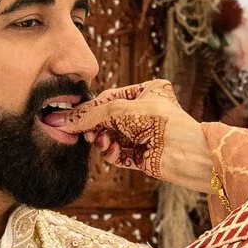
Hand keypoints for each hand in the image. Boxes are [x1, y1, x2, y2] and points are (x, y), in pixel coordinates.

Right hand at [64, 82, 215, 192]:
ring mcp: (144, 134)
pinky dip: (112, 153)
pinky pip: (119, 153)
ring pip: (111, 137)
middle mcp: (145, 112)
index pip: (108, 99)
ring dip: (103, 140)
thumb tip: (60, 120)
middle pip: (107, 119)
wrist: (188, 154)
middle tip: (87, 133)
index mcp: (146, 91)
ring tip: (102, 142)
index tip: (67, 118)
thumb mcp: (120, 111)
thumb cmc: (163, 122)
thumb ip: (90, 115)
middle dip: (96, 127)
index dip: (89, 109)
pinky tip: (113, 151)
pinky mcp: (143, 156)